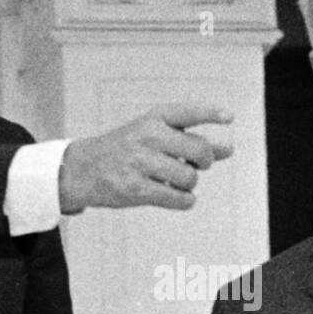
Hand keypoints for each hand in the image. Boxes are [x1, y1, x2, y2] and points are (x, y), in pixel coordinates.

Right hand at [58, 103, 233, 212]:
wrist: (83, 169)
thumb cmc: (126, 150)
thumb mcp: (154, 136)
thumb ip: (190, 141)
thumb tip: (228, 149)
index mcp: (153, 119)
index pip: (187, 112)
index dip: (210, 113)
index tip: (229, 116)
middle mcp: (148, 136)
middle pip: (199, 150)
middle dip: (205, 161)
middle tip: (198, 165)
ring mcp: (141, 162)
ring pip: (190, 178)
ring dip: (190, 184)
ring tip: (176, 182)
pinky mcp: (137, 189)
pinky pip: (178, 199)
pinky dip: (185, 201)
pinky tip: (179, 197)